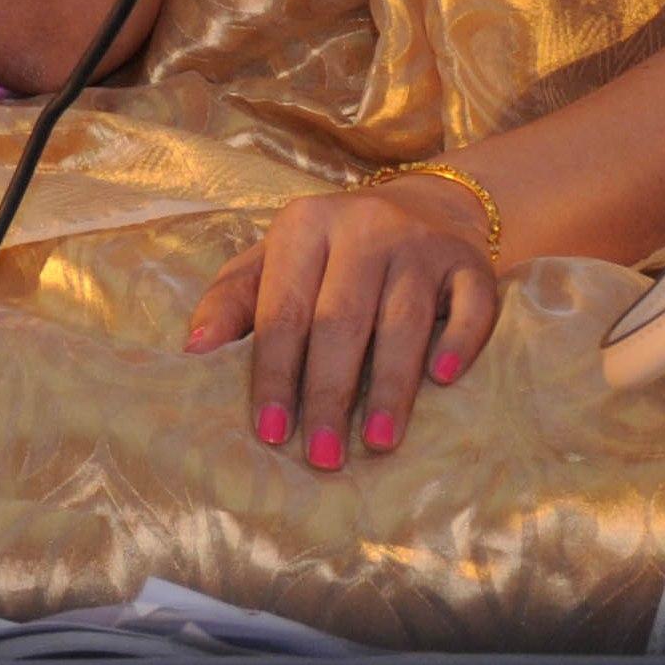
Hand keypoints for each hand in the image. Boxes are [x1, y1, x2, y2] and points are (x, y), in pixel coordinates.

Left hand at [184, 174, 501, 472]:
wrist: (429, 206)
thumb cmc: (337, 250)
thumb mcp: (278, 259)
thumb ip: (234, 300)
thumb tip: (192, 351)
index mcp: (304, 226)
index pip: (282, 309)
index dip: (274, 374)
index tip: (271, 433)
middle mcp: (364, 228)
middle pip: (339, 320)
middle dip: (327, 394)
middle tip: (322, 458)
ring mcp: (421, 244)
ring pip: (402, 321)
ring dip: (389, 387)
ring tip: (376, 442)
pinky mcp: (471, 263)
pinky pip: (470, 307)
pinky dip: (458, 343)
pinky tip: (442, 381)